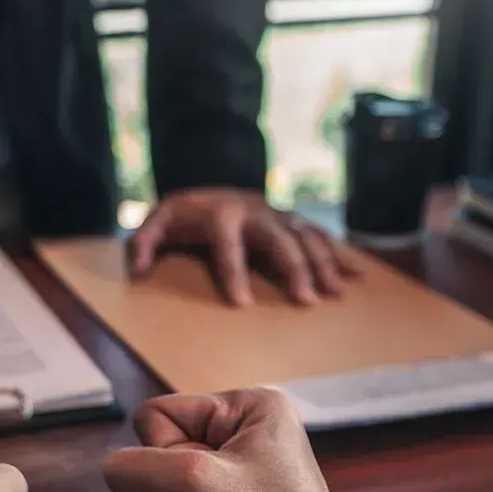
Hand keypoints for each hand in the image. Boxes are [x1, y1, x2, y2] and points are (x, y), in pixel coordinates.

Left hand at [126, 187, 357, 306]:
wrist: (210, 187)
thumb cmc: (183, 214)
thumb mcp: (156, 223)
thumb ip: (144, 243)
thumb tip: (137, 270)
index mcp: (220, 214)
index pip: (227, 245)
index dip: (233, 273)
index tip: (241, 305)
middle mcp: (255, 211)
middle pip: (278, 239)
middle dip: (293, 268)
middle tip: (304, 300)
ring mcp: (277, 214)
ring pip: (304, 235)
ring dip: (322, 263)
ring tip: (333, 293)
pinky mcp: (291, 219)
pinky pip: (318, 234)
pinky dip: (338, 253)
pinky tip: (355, 276)